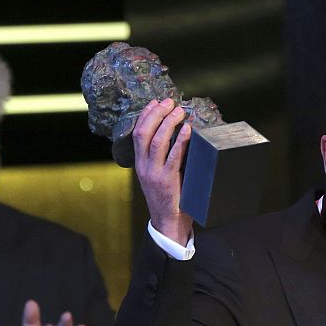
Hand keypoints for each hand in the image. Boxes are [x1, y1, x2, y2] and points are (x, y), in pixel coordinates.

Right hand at [132, 98, 193, 244]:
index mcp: (140, 163)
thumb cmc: (168, 197)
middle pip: (144, 133)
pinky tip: (187, 129)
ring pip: (157, 141)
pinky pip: (174, 156)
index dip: (146, 115)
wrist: (168, 223)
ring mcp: (154, 173)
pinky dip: (180, 140)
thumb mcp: (158, 175)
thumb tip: (176, 134)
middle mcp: (144, 166)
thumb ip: (162, 158)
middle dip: (156, 113)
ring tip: (180, 111)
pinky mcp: (167, 180)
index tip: (155, 101)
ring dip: (169, 122)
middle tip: (169, 102)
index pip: (137, 133)